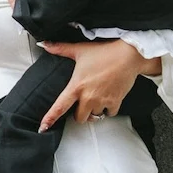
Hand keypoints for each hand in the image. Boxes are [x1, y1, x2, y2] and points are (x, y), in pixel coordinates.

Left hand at [36, 40, 162, 129]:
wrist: (128, 55)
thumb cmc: (104, 52)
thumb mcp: (80, 50)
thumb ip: (60, 49)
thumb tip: (44, 44)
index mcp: (76, 86)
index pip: (60, 106)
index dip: (50, 118)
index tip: (43, 128)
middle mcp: (88, 97)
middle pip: (79, 118)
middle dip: (79, 114)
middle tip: (82, 104)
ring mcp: (102, 101)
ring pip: (94, 117)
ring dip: (93, 112)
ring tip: (95, 100)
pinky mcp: (115, 102)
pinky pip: (109, 114)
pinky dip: (107, 110)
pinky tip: (107, 101)